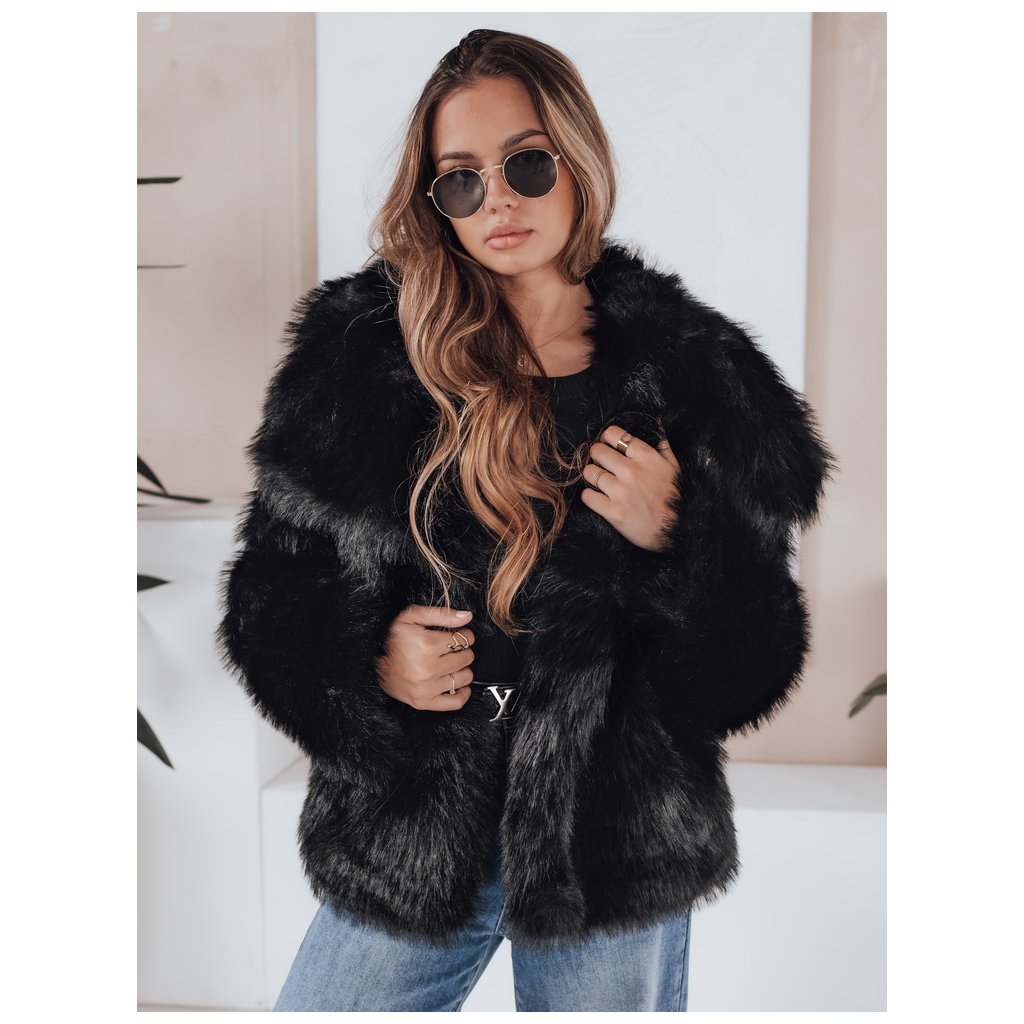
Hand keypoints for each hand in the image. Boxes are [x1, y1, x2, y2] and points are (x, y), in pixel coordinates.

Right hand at [374, 605, 475, 710]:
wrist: (374, 664)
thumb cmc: (393, 639)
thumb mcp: (411, 617)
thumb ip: (440, 614)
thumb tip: (466, 616)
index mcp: (426, 645)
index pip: (463, 639)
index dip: (465, 635)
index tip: (461, 635)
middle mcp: (428, 668)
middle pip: (466, 658)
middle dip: (463, 650)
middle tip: (453, 648)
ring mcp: (426, 688)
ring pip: (464, 677)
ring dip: (462, 669)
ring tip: (452, 664)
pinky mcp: (424, 702)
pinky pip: (456, 702)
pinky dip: (462, 693)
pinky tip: (458, 684)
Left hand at [580, 422, 681, 551]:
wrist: (677, 530)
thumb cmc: (676, 498)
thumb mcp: (674, 468)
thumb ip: (663, 446)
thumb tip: (658, 425)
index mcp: (646, 457)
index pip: (614, 434)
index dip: (606, 438)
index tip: (608, 445)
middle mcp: (632, 471)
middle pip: (597, 451)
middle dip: (596, 456)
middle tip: (601, 464)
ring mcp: (621, 491)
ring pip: (589, 472)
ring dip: (591, 475)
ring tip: (598, 480)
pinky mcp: (613, 511)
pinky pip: (587, 496)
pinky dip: (589, 496)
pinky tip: (597, 497)